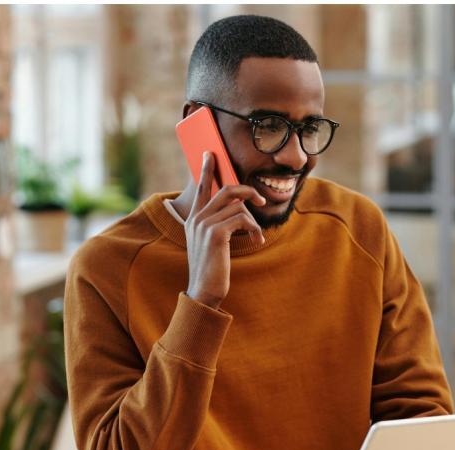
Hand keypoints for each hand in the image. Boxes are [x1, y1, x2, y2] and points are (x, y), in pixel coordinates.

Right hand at [184, 152, 265, 308]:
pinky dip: (254, 229)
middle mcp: (196, 218)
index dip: (207, 170)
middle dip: (247, 192)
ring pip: (238, 207)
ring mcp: (204, 225)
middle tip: (260, 201)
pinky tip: (256, 241)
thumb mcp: (212, 243)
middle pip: (226, 190)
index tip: (210, 154)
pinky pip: (242, 219)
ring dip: (253, 222)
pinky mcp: (215, 233)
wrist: (204, 290)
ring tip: (257, 237)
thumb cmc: (212, 269)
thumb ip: (219, 225)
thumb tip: (239, 209)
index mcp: (193, 219)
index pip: (201, 188)